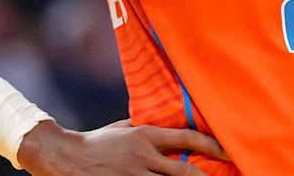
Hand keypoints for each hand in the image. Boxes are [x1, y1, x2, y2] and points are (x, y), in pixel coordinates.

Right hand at [18, 119, 229, 175]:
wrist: (66, 158)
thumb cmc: (98, 141)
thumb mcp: (124, 127)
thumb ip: (146, 127)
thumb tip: (167, 123)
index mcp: (145, 136)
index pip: (186, 139)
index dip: (211, 145)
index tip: (227, 152)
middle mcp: (143, 157)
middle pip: (183, 173)